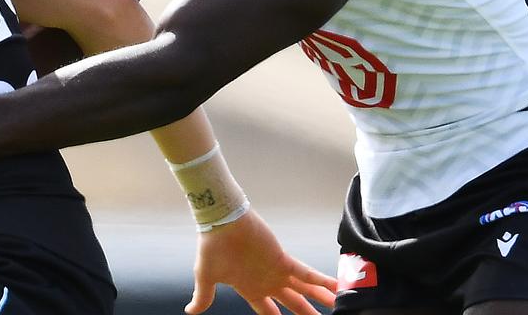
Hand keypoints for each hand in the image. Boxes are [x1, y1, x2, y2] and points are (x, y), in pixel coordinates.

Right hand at [185, 209, 336, 314]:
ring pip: (304, 289)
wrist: (220, 221)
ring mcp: (277, 271)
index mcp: (250, 288)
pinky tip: (335, 287)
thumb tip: (190, 311)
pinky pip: (307, 274)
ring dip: (320, 298)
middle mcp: (267, 282)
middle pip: (292, 303)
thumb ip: (203, 296)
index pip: (269, 311)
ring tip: (337, 306)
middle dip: (306, 313)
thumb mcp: (205, 277)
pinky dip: (321, 280)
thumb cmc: (211, 246)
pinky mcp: (283, 259)